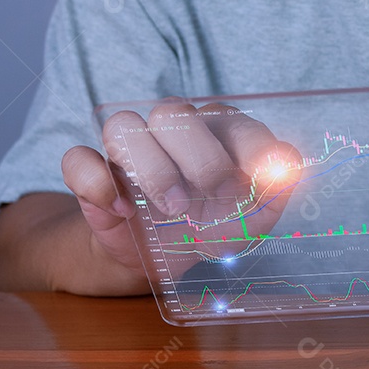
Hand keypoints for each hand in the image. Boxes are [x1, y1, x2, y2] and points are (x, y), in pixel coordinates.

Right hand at [62, 101, 300, 279]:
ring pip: (123, 125)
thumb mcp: (251, 219)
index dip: (251, 145)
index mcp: (216, 132)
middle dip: (199, 157)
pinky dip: (98, 183)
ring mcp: (129, 150)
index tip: (263, 177)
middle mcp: (172, 131)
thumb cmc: (214, 225)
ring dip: (152, 168)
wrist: (164, 258)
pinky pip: (78, 159)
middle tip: (211, 196)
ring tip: (172, 208)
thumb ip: (275, 192)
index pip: (233, 119)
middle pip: (173, 111)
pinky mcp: (93, 174)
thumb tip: (290, 165)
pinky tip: (120, 210)